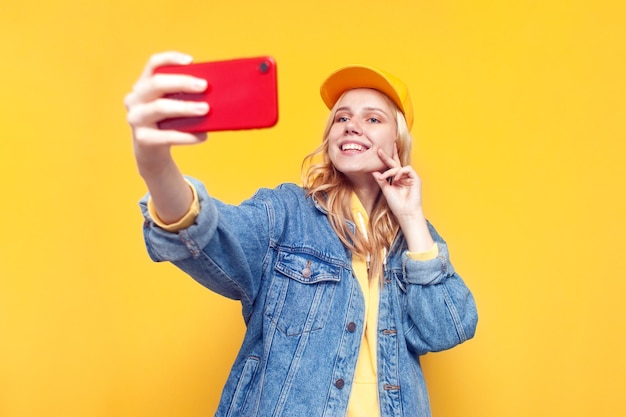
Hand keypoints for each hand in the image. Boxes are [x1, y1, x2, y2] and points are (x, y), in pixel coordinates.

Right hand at [124, 52, 206, 222]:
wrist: (152, 153)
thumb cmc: (169, 124)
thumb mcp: (175, 107)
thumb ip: (187, 97)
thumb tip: (217, 92)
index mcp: (143, 85)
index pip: (153, 64)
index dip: (170, 59)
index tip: (191, 61)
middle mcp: (134, 99)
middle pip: (157, 83)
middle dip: (183, 82)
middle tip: (204, 86)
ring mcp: (136, 119)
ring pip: (161, 108)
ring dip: (185, 107)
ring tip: (206, 109)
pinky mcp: (143, 139)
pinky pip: (167, 136)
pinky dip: (187, 135)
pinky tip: (202, 136)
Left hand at [372, 144, 422, 219]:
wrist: (405, 212)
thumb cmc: (396, 204)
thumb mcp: (386, 190)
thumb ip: (381, 179)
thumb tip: (373, 171)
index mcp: (396, 180)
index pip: (391, 167)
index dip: (385, 159)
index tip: (378, 151)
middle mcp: (403, 177)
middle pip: (395, 163)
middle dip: (387, 156)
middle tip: (379, 150)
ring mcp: (410, 177)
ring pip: (399, 167)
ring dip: (390, 171)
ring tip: (384, 178)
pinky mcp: (416, 178)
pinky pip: (407, 169)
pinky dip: (400, 172)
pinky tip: (396, 179)